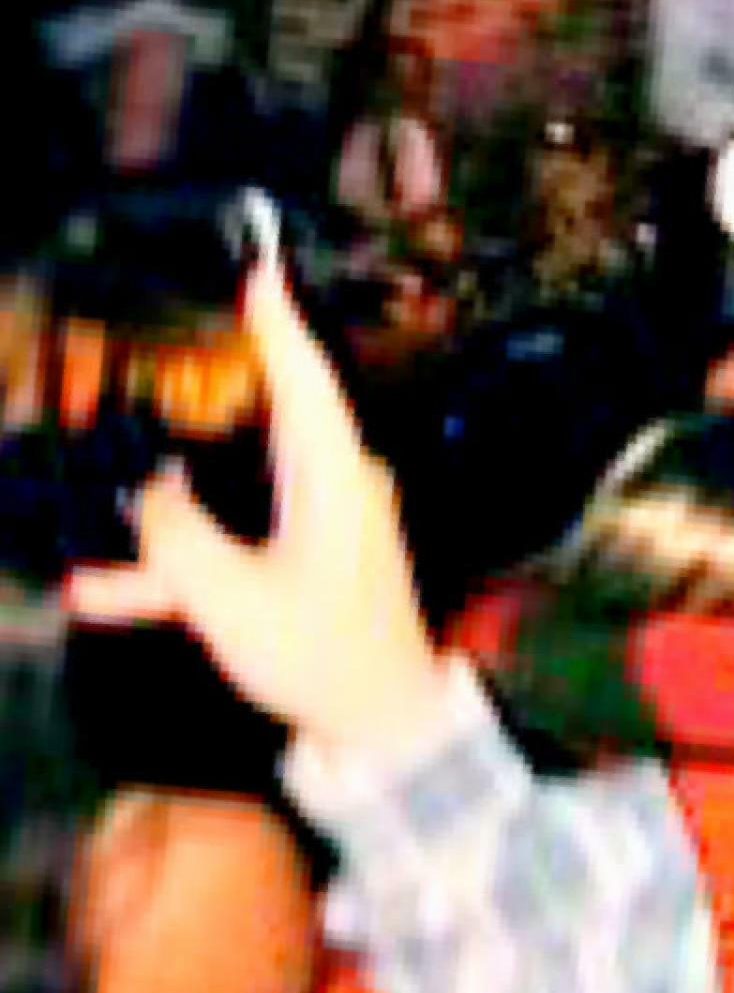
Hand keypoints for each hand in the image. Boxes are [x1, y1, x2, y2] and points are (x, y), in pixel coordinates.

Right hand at [67, 237, 439, 758]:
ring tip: (104, 490)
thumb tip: (152, 492)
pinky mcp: (301, 567)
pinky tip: (96, 592)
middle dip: (231, 380)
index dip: (280, 327)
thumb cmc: (321, 652)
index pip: (305, 383)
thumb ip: (183, 544)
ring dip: (171, 510)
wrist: (378, 718)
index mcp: (332, 477)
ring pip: (233, 497)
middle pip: (272, 421)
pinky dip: (177, 566)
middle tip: (199, 328)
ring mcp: (319, 526)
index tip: (261, 274)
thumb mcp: (236, 601)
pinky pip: (231, 551)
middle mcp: (333, 487)